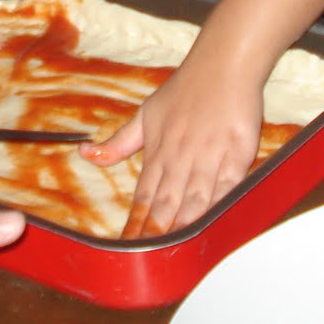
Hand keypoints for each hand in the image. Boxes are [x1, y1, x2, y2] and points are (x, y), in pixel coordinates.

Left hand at [82, 53, 262, 239]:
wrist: (225, 63)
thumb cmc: (186, 89)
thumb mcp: (145, 114)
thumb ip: (119, 142)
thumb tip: (85, 153)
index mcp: (158, 150)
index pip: (143, 196)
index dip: (134, 223)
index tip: (125, 247)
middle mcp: (182, 156)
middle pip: (166, 204)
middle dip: (155, 233)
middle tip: (144, 261)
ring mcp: (211, 156)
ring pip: (195, 200)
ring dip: (183, 226)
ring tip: (172, 252)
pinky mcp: (238, 154)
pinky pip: (228, 188)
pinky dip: (219, 208)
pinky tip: (211, 226)